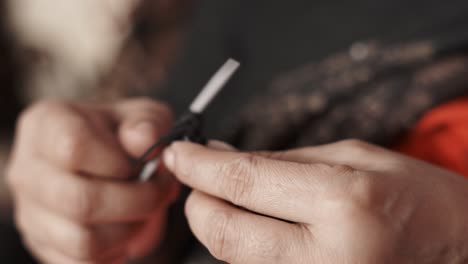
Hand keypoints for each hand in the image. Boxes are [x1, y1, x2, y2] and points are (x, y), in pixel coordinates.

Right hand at [7, 98, 178, 262]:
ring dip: (129, 231)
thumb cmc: (123, 134)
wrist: (106, 158)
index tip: (145, 164)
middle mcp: (29, 169)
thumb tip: (145, 141)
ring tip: (146, 212)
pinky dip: (113, 252)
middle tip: (160, 193)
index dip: (118, 163)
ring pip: (81, 240)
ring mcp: (30, 210)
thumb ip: (148, 123)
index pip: (74, 148)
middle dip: (137, 201)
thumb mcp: (142, 117)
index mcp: (48, 124)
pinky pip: (79, 263)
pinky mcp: (42, 242)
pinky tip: (127, 231)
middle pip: (79, 200)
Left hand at [164, 140, 467, 263]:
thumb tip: (220, 157)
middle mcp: (326, 257)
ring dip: (218, 223)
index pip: (243, 182)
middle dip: (198, 201)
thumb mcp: (354, 158)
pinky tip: (254, 225)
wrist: (461, 250)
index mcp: (343, 204)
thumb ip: (280, 161)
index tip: (178, 153)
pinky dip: (241, 246)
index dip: (199, 165)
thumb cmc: (415, 197)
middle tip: (197, 178)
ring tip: (229, 198)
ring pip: (232, 257)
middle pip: (222, 232)